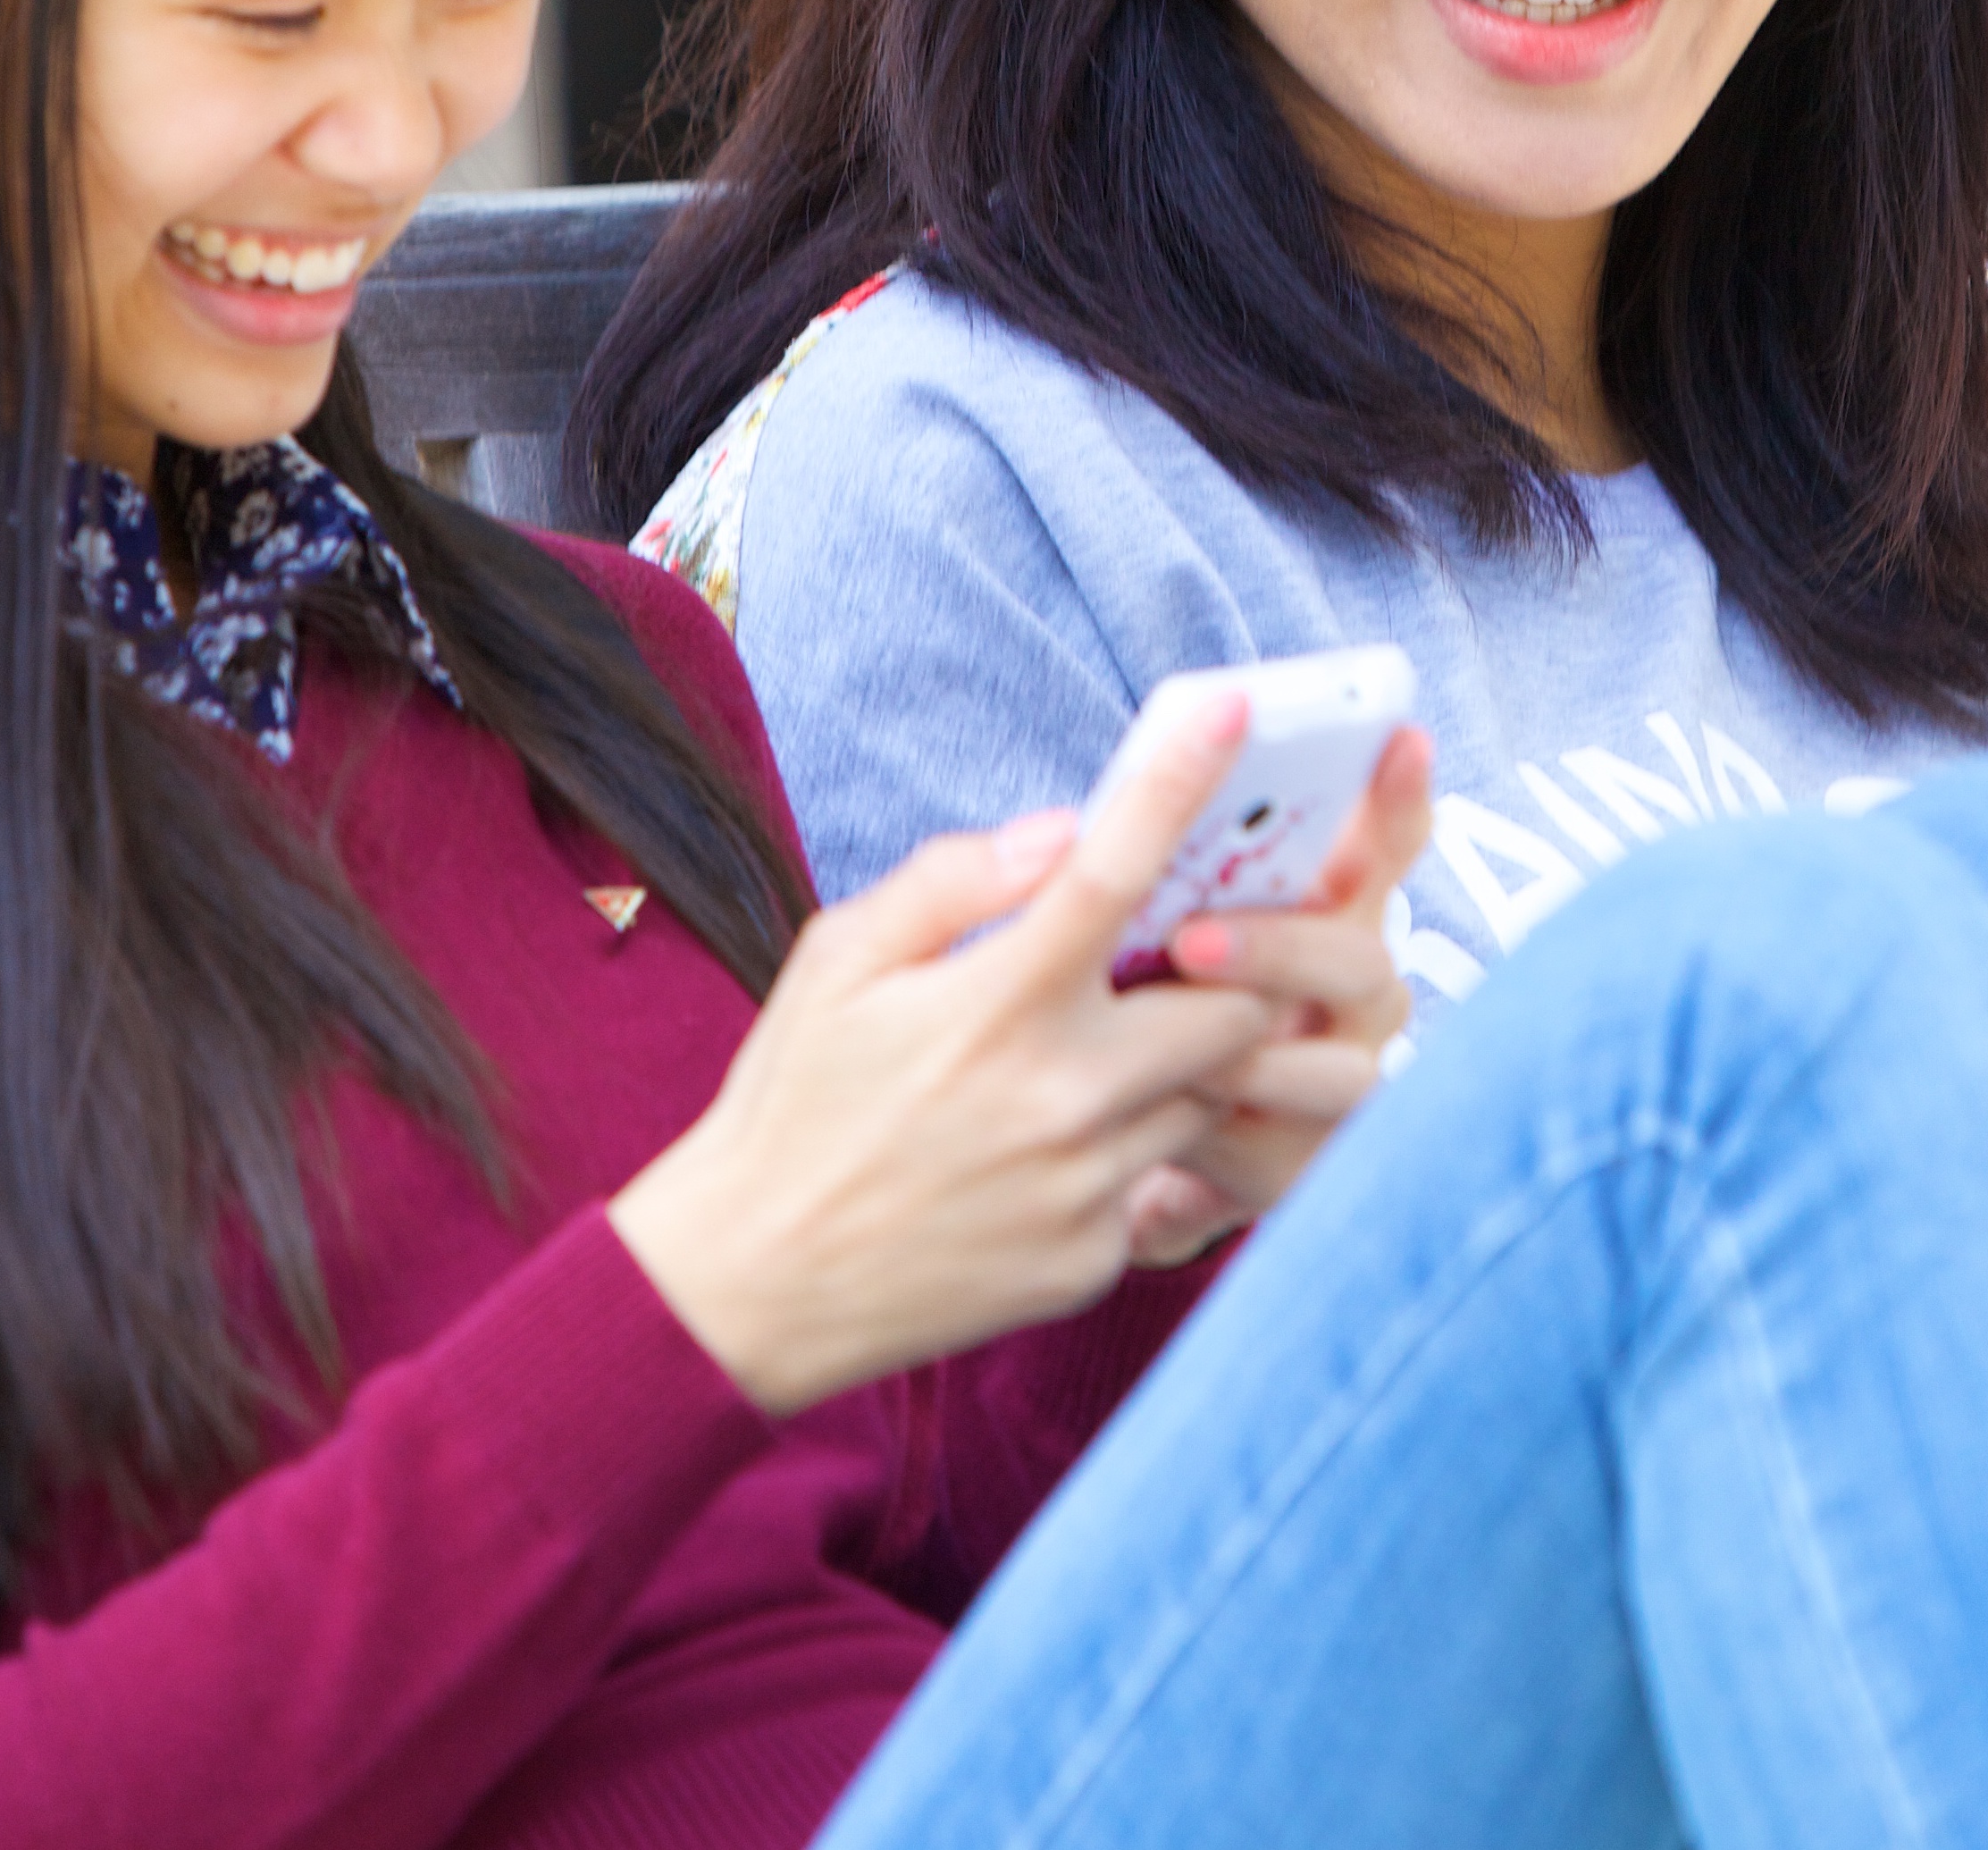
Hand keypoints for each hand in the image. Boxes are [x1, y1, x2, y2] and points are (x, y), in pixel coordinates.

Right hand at [609, 682, 1295, 1415]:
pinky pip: (1159, 1177)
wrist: (756, 1281)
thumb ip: (955, 881)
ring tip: (1094, 1053)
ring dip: (1182, 1061)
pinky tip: (1045, 1147)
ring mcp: (1089, 1187)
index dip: (1179, 777)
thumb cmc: (793, 1099)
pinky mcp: (1095, 1258)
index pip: (1114, 868)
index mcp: (998, 1004)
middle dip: (1225, 970)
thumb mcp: (837, 960)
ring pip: (1209, 1094)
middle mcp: (1063, 1096)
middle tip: (1176, 955)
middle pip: (1231, 1005)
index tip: (1229, 705)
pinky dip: (1130, 1146)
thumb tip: (1061, 830)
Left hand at [1118, 725, 1432, 1263]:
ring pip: (1341, 1074)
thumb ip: (1129, 872)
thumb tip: (1077, 829)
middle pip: (1356, 957)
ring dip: (1259, 1061)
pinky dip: (1226, 1143)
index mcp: (1316, 908)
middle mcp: (1350, 991)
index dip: (1397, 794)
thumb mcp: (1125, 923)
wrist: (1102, 1144)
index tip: (1399, 737)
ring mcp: (1339, 1081)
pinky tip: (1166, 1138)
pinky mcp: (1304, 1169)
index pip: (1378, 843)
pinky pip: (1285, 1159)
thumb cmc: (1120, 996)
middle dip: (1279, 945)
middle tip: (1189, 940)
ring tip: (1179, 1059)